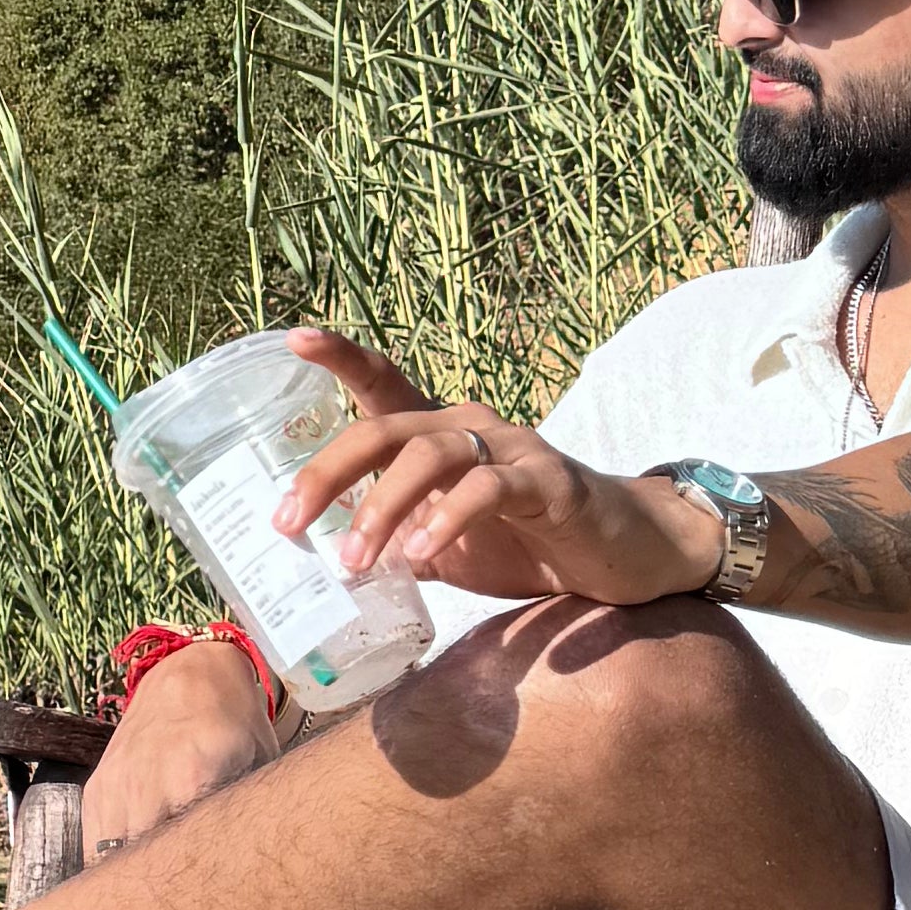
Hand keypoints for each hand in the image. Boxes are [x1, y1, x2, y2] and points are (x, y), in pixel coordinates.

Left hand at [271, 378, 713, 609]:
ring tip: (354, 558)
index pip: (383, 383)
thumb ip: (396, 546)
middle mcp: (469, 427)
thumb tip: (331, 571)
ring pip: (430, 455)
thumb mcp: (446, 548)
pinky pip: (487, 489)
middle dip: (328, 472)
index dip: (341, 357)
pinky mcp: (548, 482)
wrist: (623, 556)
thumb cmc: (525, 543)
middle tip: (287, 522)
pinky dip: (447, 519)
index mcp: (438, 435)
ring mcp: (511, 448)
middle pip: (385, 428)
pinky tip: (422, 551)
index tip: (294, 338)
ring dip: (382, 507)